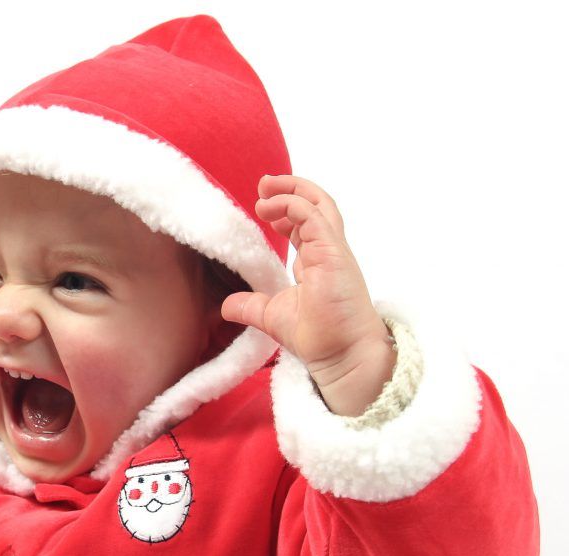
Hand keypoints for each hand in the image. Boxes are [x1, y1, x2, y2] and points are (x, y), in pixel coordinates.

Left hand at [221, 175, 395, 415]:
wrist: (341, 357)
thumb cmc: (319, 337)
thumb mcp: (273, 316)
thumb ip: (251, 306)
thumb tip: (227, 306)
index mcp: (318, 262)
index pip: (306, 224)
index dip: (285, 211)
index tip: (262, 208)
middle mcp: (328, 252)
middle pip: (316, 205)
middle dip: (290, 189)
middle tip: (263, 185)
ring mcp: (334, 251)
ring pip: (319, 205)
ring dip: (292, 191)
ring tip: (265, 188)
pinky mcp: (334, 254)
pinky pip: (316, 218)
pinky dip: (295, 205)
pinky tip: (274, 208)